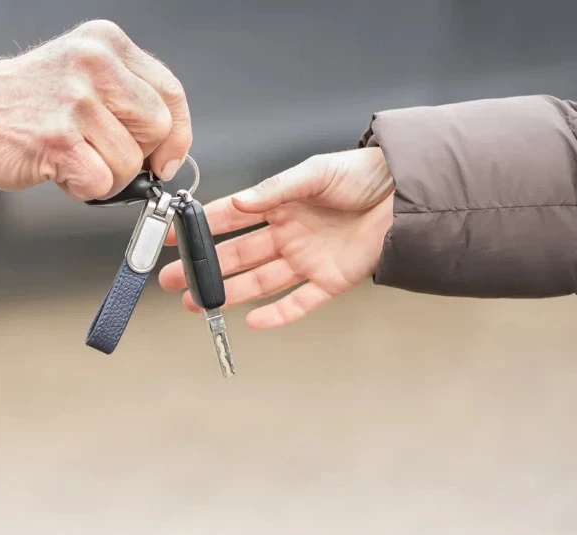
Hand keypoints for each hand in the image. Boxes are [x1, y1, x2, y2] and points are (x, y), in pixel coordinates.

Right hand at [0, 20, 191, 197]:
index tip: (166, 157)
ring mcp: (76, 101)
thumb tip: (170, 146)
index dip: (176, 134)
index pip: (171, 92)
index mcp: (106, 43)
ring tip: (73, 157)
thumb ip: (128, 97)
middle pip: (158, 128)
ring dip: (107, 175)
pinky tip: (59, 169)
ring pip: (131, 162)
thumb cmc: (25, 103)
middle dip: (138, 154)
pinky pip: (103, 183)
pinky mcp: (59, 138)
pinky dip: (84, 188)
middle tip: (103, 153)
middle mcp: (94, 64)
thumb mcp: (83, 75)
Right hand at [159, 147, 394, 328]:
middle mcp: (288, 234)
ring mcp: (306, 259)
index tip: (172, 234)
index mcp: (280, 204)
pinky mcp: (330, 280)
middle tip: (174, 278)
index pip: (231, 218)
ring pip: (259, 282)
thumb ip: (276, 189)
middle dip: (204, 267)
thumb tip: (241, 201)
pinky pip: (299, 302)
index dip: (200, 227)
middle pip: (237, 255)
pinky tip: (253, 320)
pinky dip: (278, 314)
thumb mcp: (314, 173)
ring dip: (230, 293)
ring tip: (199, 303)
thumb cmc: (362, 175)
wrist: (404, 193)